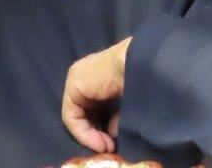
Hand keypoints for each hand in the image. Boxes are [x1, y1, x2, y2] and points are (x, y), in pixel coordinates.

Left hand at [61, 37, 132, 153]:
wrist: (139, 65)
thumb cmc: (139, 79)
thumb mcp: (126, 102)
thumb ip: (116, 116)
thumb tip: (112, 133)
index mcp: (100, 74)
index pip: (95, 106)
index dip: (103, 127)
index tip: (114, 141)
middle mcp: (86, 75)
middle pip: (85, 112)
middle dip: (97, 132)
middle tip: (109, 147)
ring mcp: (77, 78)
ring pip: (77, 116)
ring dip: (91, 135)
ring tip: (106, 146)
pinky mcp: (73, 86)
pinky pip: (71, 116)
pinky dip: (84, 133)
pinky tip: (98, 142)